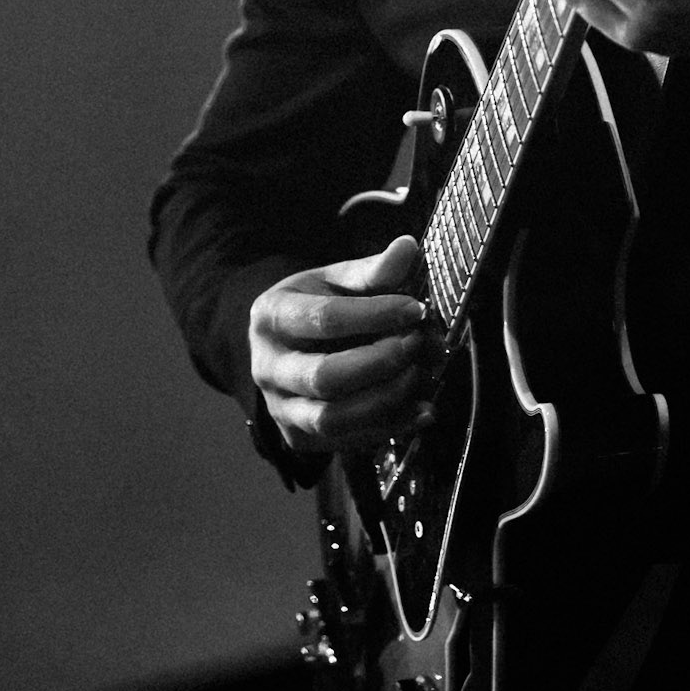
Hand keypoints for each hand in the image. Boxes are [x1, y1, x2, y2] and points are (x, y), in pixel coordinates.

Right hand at [249, 234, 439, 456]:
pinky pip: (345, 442)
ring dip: (386, 400)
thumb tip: (408, 249)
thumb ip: (371, 271)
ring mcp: (280, 407)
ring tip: (421, 377)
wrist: (283, 346)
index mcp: (272, 316)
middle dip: (380, 363)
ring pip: (331, 417)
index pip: (325, 318)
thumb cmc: (314, 306)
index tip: (416, 308)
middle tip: (418, 344)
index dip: (375, 315)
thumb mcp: (334, 280)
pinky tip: (421, 409)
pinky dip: (388, 428)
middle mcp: (267, 366)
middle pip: (324, 376)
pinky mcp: (299, 437)